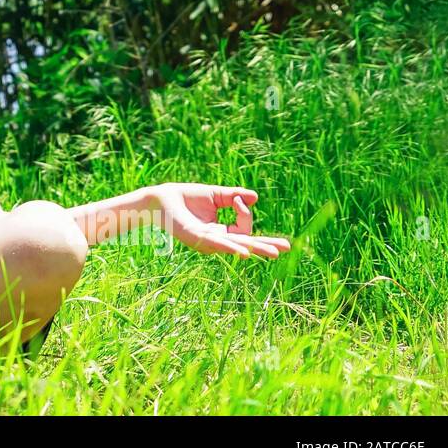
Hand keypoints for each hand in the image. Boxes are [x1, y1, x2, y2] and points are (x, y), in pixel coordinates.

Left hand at [147, 183, 291, 259]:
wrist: (161, 198)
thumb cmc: (186, 197)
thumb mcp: (215, 195)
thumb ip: (234, 197)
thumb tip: (255, 197)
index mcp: (221, 231)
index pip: (244, 228)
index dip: (245, 213)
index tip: (238, 199)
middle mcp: (216, 239)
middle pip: (246, 244)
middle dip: (266, 245)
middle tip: (286, 248)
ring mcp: (206, 240)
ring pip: (235, 246)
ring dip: (254, 248)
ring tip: (273, 253)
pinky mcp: (195, 237)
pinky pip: (216, 242)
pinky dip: (230, 246)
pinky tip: (243, 251)